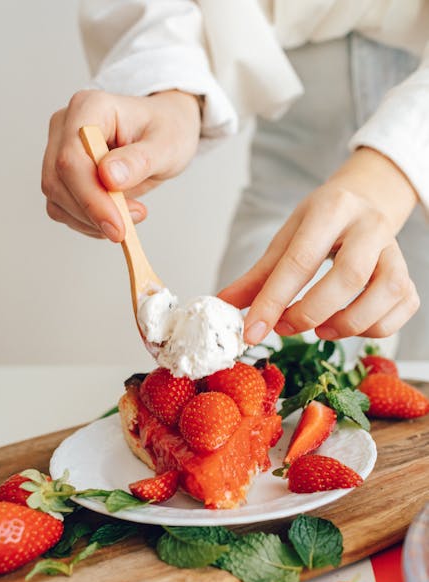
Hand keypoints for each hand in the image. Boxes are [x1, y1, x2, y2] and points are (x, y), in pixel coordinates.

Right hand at [41, 89, 200, 240]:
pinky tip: (113, 217)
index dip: (91, 198)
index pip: (72, 158)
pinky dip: (87, 222)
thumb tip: (109, 177)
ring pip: (57, 199)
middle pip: (58, 180)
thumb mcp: (167, 144)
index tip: (118, 226)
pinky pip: (62, 208)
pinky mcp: (62, 174)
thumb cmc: (166, 130)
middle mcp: (66, 126)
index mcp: (90, 108)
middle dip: (92, 213)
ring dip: (90, 221)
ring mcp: (59, 149)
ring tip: (129, 216)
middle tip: (128, 228)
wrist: (163, 133)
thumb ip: (139, 160)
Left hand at [219, 148, 419, 343]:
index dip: (273, 301)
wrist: (366, 200)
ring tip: (321, 330)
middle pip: (349, 276)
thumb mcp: (287, 237)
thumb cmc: (322, 223)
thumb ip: (258, 276)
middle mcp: (369, 226)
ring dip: (350, 323)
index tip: (252, 331)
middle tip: (286, 327)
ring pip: (386, 292)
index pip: (300, 260)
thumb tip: (224, 306)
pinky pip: (404, 306)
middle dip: (312, 312)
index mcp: (330, 210)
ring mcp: (395, 249)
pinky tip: (351, 326)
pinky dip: (377, 327)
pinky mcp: (407, 272)